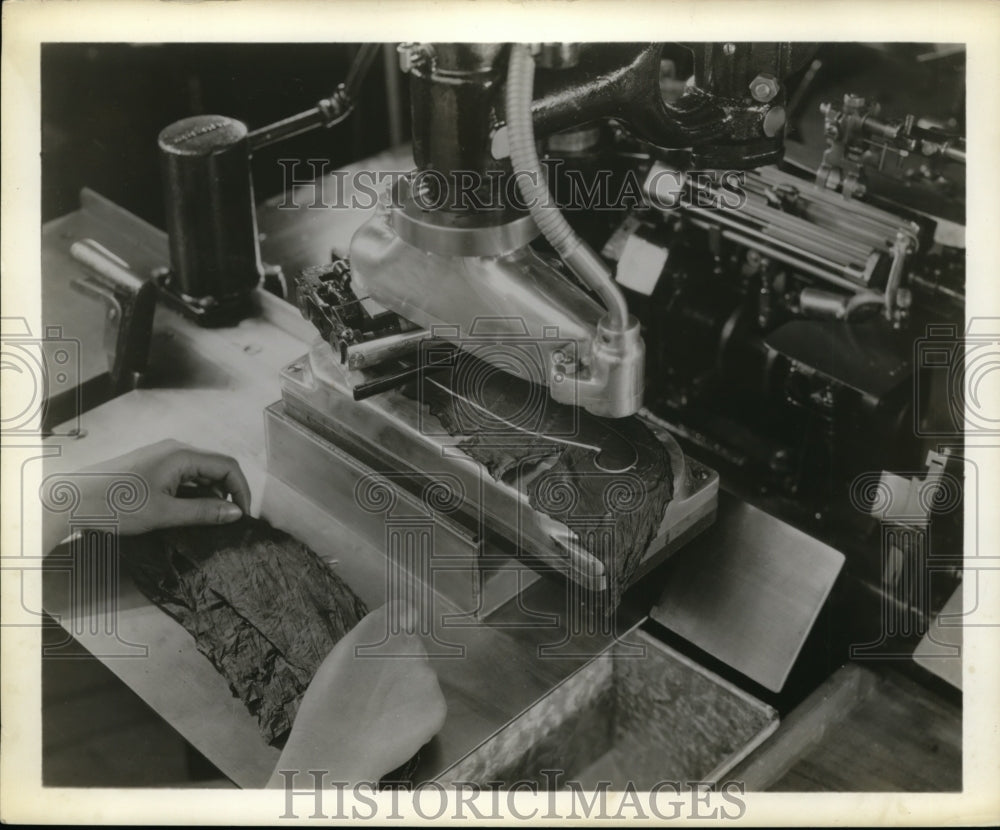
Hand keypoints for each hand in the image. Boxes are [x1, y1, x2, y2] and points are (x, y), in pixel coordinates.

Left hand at [43, 439, 251, 551]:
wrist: (72, 499)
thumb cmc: (116, 505)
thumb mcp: (164, 513)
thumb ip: (204, 512)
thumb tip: (236, 513)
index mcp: (182, 454)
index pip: (228, 466)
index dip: (242, 490)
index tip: (243, 516)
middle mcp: (175, 449)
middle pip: (216, 466)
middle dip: (228, 492)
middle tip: (227, 521)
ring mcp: (162, 456)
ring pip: (200, 471)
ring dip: (210, 493)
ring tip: (208, 519)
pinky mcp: (152, 465)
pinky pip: (184, 475)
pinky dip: (193, 492)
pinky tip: (187, 511)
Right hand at [269, 602, 447, 786]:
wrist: (334, 752)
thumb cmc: (326, 706)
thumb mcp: (341, 657)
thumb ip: (372, 638)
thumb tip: (402, 622)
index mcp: (381, 628)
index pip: (405, 613)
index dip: (397, 632)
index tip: (385, 652)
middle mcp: (409, 643)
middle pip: (413, 650)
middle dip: (401, 667)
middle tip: (377, 695)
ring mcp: (427, 675)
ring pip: (422, 679)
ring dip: (409, 692)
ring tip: (382, 717)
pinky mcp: (438, 705)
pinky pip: (430, 706)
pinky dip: (418, 717)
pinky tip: (394, 730)